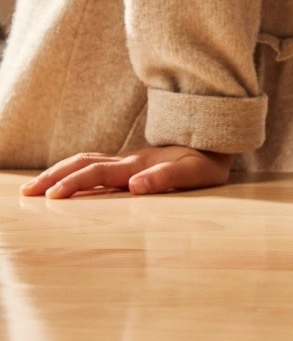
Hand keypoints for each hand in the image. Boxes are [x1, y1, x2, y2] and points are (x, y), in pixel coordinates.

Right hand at [21, 145, 233, 198]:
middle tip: (27, 192)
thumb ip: (166, 178)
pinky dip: (74, 169)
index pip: (98, 173)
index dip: (76, 183)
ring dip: (60, 172)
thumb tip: (135, 186)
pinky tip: (65, 178)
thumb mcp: (194, 174)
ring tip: (35, 186)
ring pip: (86, 161)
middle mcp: (129, 161)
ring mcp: (129, 161)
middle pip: (84, 164)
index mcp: (139, 166)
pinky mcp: (132, 164)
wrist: (218, 143)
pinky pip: (96, 164)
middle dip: (54, 177)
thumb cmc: (206, 164)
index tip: (53, 197)